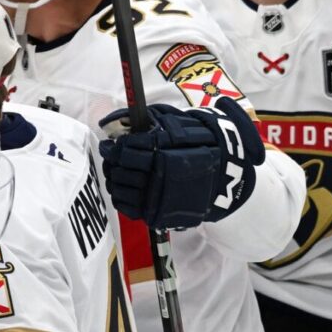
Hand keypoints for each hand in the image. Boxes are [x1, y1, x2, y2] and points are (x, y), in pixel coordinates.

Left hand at [99, 97, 262, 229]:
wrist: (223, 173)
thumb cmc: (197, 142)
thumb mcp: (173, 122)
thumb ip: (143, 119)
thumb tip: (108, 121)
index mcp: (162, 151)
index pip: (126, 150)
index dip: (114, 148)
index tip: (110, 145)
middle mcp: (159, 175)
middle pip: (121, 170)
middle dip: (112, 163)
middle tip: (110, 157)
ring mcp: (157, 196)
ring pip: (121, 189)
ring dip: (114, 179)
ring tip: (115, 172)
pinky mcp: (157, 212)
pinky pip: (128, 207)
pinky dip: (120, 197)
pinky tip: (122, 188)